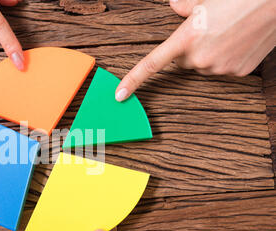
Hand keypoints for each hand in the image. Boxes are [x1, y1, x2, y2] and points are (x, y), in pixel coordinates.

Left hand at [115, 0, 275, 100]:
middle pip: (183, 61)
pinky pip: (222, 69)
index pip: (152, 63)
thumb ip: (184, 5)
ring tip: (228, 32)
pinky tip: (238, 41)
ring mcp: (219, 68)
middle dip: (190, 49)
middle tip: (209, 30)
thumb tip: (175, 5)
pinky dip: (226, 58)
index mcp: (186, 38)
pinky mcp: (237, 73)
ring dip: (209, 53)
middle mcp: (199, 57)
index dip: (134, 80)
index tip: (120, 95)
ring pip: (203, 66)